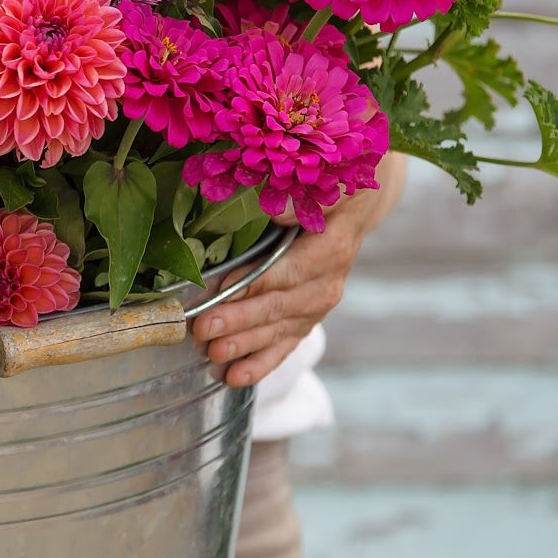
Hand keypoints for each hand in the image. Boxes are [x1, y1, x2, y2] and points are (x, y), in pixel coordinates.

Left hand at [192, 154, 405, 386]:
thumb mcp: (328, 180)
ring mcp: (318, 304)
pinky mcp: (306, 318)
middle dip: (240, 320)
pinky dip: (260, 363)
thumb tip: (278, 210)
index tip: (223, 291)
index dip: (256, 283)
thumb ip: (305, 196)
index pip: (290, 270)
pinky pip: (285, 345)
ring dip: (245, 345)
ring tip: (213, 356)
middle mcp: (328, 281)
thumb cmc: (331, 187)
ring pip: (279, 330)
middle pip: (280, 305)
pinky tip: (235, 377)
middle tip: (204, 330)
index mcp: (332, 246)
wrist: (353, 206)